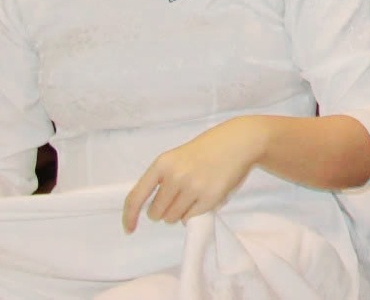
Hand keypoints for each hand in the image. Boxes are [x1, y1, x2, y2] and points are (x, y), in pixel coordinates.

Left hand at [123, 118, 266, 230]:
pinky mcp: (210, 197)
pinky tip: (203, 198)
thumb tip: (151, 208)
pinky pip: (190, 218)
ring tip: (192, 196)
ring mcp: (193, 187)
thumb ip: (163, 178)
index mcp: (163, 163)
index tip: (129, 229)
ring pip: (172, 218)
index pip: (136, 196)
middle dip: (163, 210)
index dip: (129, 216)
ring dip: (178, 213)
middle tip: (177, 198)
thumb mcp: (178, 157)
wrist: (240, 141)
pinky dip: (193, 213)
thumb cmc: (207, 149)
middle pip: (155, 212)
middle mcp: (175, 176)